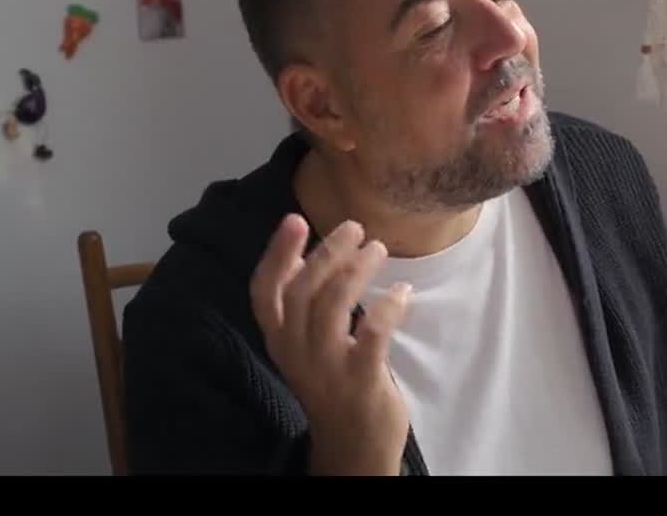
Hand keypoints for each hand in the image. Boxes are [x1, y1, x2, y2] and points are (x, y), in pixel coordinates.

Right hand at [250, 214, 412, 474]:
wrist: (351, 446)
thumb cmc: (332, 382)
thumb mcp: (306, 344)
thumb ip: (304, 304)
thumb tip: (309, 253)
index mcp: (279, 339)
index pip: (263, 292)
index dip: (276, 253)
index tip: (294, 219)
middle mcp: (295, 352)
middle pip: (302, 291)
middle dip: (328, 252)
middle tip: (355, 227)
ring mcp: (326, 368)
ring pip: (332, 306)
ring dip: (357, 270)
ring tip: (378, 249)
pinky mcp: (360, 382)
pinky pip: (373, 334)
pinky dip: (389, 306)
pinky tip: (403, 292)